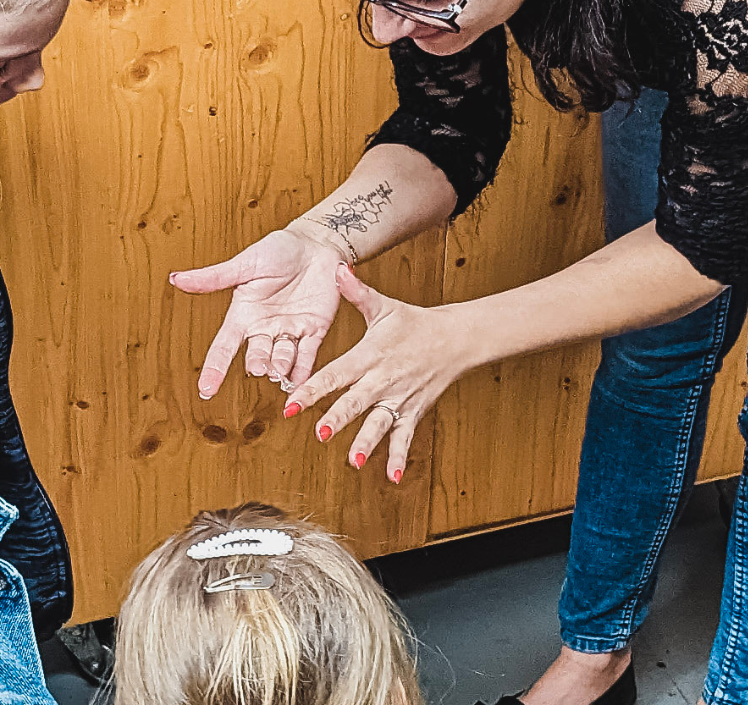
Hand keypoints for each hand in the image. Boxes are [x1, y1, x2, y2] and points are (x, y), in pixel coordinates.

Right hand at [170, 224, 346, 398]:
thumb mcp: (245, 264)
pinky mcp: (315, 330)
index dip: (215, 368)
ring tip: (278, 370)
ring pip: (282, 357)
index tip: (205, 390)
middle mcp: (265, 327)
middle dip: (257, 363)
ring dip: (280, 366)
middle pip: (257, 354)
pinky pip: (308, 355)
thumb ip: (214, 277)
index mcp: (244, 314)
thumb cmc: (278, 249)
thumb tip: (176, 279)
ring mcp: (290, 330)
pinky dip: (304, 370)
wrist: (316, 243)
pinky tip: (301, 383)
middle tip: (257, 368)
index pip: (225, 346)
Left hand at [285, 264, 475, 483]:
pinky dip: (400, 457)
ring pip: (380, 424)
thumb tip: (336, 269)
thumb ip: (356, 292)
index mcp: (370, 355)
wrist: (456, 338)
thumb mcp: (384, 306)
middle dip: (338, 418)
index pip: (336, 374)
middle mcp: (383, 380)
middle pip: (357, 401)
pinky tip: (392, 477)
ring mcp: (400, 398)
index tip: (291, 404)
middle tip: (319, 434)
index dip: (312, 388)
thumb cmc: (415, 323)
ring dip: (367, 442)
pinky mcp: (414, 411)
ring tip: (353, 461)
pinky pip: (406, 437)